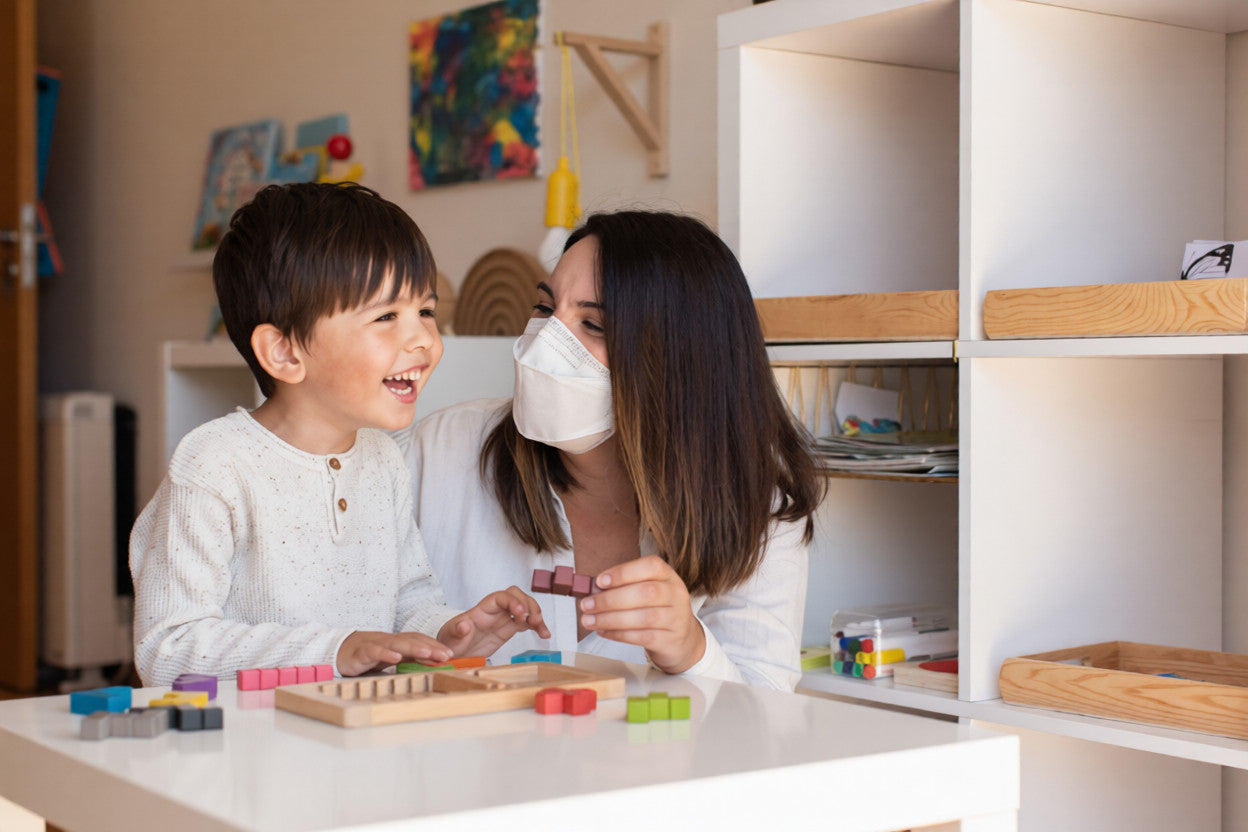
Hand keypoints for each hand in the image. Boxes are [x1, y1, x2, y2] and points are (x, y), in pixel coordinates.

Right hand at [337, 630, 452, 676]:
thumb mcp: (391, 659)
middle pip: (412, 640)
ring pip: (397, 644)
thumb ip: (408, 661)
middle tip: (446, 654)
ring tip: (428, 652)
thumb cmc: (368, 655)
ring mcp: (375, 644)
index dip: (434, 645)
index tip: (450, 654)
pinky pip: (374, 651)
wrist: (339, 651)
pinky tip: (396, 658)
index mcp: (397, 642)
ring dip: (414, 648)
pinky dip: (386, 653)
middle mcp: (389, 641)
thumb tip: (431, 668)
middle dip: (430, 646)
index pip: (419, 640)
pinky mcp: (361, 652)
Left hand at [437, 587, 551, 657]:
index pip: (501, 597)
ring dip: (536, 614)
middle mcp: (494, 611)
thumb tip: (465, 624)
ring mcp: (503, 619)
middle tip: (534, 620)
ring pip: (525, 607)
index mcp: (482, 610)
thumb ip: (456, 630)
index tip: (520, 613)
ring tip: (542, 629)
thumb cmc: (450, 641)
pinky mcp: (508, 629)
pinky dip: (537, 626)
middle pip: (516, 596)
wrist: (453, 652)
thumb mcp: (450, 637)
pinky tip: (544, 634)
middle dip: (528, 605)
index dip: (513, 602)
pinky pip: (527, 622)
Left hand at [578, 555, 705, 673]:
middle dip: (611, 599)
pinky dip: (619, 634)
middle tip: (586, 605)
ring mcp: (676, 618)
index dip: (624, 573)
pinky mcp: (671, 639)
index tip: (600, 581)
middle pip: (646, 593)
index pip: (651, 566)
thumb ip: (624, 586)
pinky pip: (643, 637)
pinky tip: (604, 631)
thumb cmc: (657, 609)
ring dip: (611, 619)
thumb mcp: (647, 591)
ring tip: (589, 620)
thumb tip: (592, 589)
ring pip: (644, 617)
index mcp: (668, 576)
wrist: (682, 639)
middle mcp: (676, 594)